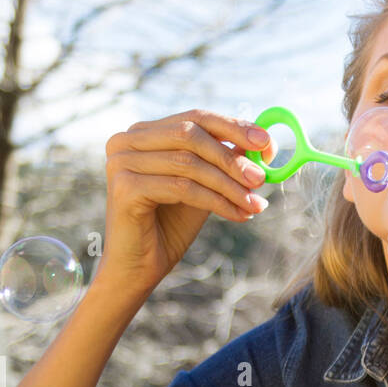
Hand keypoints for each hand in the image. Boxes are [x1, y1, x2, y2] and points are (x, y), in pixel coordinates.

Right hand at [98, 109, 275, 298]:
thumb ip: (222, 162)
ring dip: (228, 185)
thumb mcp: (202, 186)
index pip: (193, 118)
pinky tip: (237, 216)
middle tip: (260, 178)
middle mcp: (126, 141)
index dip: (233, 127)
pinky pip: (182, 188)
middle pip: (190, 134)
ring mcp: (121, 162)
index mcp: (143, 133)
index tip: (266, 142)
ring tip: (254, 204)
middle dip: (231, 157)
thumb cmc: (169, 227)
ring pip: (189, 163)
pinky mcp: (125, 188)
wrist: (139, 268)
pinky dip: (215, 201)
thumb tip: (260, 143)